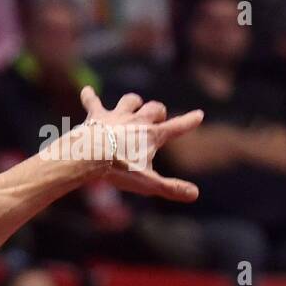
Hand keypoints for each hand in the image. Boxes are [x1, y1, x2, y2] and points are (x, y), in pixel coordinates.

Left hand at [79, 86, 203, 201]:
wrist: (88, 154)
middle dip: (158, 112)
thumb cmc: (118, 169)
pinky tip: (86, 90)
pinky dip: (90, 96)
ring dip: (133, 102)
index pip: (177, 127)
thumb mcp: (147, 182)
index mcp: (152, 135)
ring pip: (130, 101)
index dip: (189, 122)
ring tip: (133, 104)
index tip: (198, 115)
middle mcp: (137, 120)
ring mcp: (116, 116)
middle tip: (159, 118)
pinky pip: (93, 102)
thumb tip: (194, 194)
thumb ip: (171, 188)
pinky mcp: (96, 117)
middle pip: (154, 108)